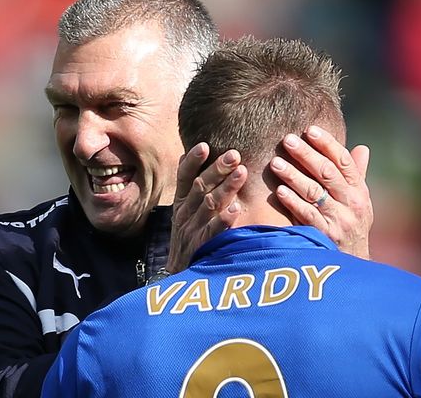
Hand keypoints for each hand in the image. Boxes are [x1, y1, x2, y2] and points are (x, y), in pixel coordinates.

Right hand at [167, 143, 247, 272]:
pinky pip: (213, 232)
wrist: (179, 274)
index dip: (193, 162)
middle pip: (200, 187)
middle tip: (234, 154)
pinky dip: (224, 220)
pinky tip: (236, 209)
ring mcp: (192, 230)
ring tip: (241, 172)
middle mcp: (184, 214)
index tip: (204, 145)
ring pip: (209, 205)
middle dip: (217, 170)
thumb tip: (187, 154)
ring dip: (226, 188)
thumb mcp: (182, 210)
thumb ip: (187, 185)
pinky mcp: (201, 247)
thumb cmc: (187, 236)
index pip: (184, 177)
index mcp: (181, 202)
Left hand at [270, 126, 372, 258]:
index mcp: (359, 191)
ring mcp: (339, 220)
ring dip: (294, 175)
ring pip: (314, 192)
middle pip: (327, 173)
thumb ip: (357, 175)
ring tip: (276, 163)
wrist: (352, 265)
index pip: (344, 161)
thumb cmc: (351, 226)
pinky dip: (293, 202)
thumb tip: (362, 148)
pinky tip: (279, 191)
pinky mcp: (326, 236)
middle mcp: (352, 203)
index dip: (327, 144)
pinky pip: (307, 215)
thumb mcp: (360, 202)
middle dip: (306, 154)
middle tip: (287, 140)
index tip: (310, 129)